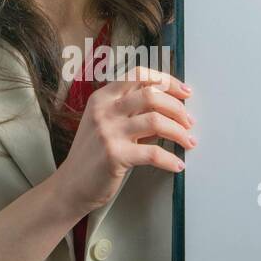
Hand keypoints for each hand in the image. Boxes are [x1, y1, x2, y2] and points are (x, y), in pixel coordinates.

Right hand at [52, 65, 193, 214]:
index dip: (167, 80)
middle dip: (178, 108)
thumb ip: (132, 113)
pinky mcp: (114, 155)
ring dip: (180, 132)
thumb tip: (169, 109)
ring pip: (156, 121)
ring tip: (189, 142)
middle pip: (152, 95)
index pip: (139, 75)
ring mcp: (108, 132)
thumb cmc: (92, 156)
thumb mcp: (106, 124)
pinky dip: (171, 159)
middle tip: (189, 122)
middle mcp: (104, 110)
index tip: (185, 93)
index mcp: (102, 98)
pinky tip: (177, 165)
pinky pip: (153, 153)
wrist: (70, 186)